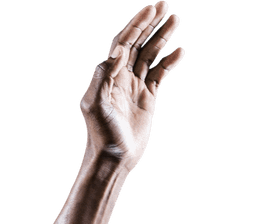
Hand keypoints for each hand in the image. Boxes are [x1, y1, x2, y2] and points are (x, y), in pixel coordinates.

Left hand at [80, 2, 183, 171]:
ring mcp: (135, 87)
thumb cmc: (101, 134)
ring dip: (161, 37)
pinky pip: (159, 74)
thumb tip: (118, 51)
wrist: (113, 158)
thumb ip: (103, 75)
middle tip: (164, 5)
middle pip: (137, 42)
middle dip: (150, 23)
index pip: (123, 42)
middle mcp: (121, 77)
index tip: (150, 11)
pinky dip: (169, 62)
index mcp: (109, 75)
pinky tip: (179, 52)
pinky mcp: (147, 99)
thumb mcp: (95, 104)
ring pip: (150, 55)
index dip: (136, 25)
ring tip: (174, 19)